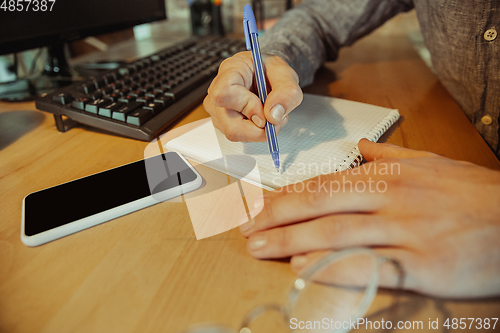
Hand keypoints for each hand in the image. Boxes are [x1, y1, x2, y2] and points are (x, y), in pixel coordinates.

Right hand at [204, 51, 302, 141]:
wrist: (267, 75)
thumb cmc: (271, 71)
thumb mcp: (286, 74)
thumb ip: (286, 92)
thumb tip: (274, 116)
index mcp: (230, 70)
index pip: (224, 94)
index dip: (246, 107)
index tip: (265, 109)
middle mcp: (217, 90)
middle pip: (230, 125)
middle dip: (259, 128)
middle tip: (275, 117)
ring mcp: (217, 110)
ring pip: (235, 134)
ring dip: (259, 130)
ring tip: (269, 113)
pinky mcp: (222, 123)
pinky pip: (240, 136)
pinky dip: (256, 131)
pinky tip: (260, 117)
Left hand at [240, 139, 499, 297]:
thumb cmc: (474, 195)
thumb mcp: (432, 164)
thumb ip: (391, 155)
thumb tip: (360, 149)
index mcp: (390, 175)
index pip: (324, 184)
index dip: (287, 197)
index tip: (260, 209)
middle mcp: (391, 199)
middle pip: (320, 205)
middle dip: (277, 218)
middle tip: (248, 232)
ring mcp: (404, 231)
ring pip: (336, 233)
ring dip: (291, 241)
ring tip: (261, 250)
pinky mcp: (421, 265)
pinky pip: (368, 266)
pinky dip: (333, 267)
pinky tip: (304, 270)